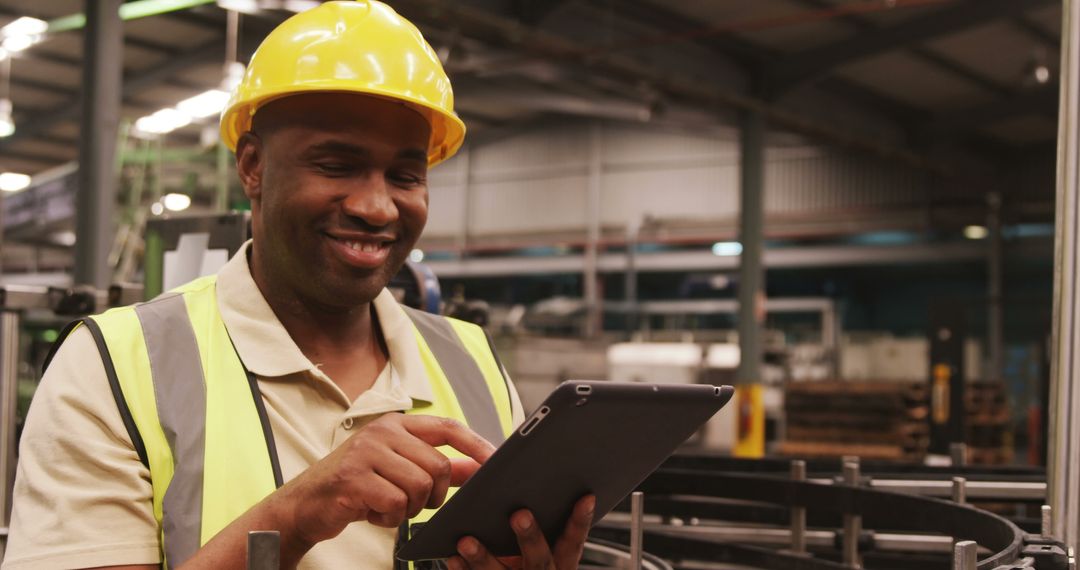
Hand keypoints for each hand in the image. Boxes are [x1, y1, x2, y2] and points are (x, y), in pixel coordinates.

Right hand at [269, 414, 495, 547]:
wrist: (305, 505)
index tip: (496, 462)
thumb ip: (440, 468)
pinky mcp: (354, 477)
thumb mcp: (399, 472)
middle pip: (439, 465)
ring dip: (409, 508)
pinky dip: (389, 517)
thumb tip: (478, 468)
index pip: (448, 427)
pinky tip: (372, 512)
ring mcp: (366, 452)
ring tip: (387, 506)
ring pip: (420, 485)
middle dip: (433, 495)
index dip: (476, 444)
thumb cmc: (357, 487)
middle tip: (412, 504)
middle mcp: (383, 431)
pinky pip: (396, 503)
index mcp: (397, 424)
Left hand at [446, 494, 595, 569]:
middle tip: (519, 514)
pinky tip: (453, 556)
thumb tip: (528, 481)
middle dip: (530, 536)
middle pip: (540, 560)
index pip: (574, 541)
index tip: (585, 497)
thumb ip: (540, 521)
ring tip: (466, 540)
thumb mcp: (544, 547)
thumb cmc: (529, 561)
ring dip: (484, 557)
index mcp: (560, 563)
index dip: (580, 520)